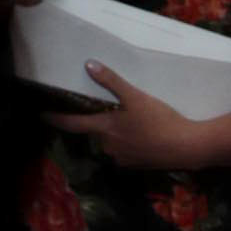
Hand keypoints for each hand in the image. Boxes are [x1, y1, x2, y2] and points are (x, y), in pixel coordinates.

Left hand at [65, 64, 208, 171]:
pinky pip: (126, 152)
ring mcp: (122, 158)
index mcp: (104, 129)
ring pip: (112, 142)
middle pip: (97, 132)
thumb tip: (89, 65)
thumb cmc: (159, 120)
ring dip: (118, 134)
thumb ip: (111, 82)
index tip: (43, 114)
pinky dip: (131, 144)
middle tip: (115, 112)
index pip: (72, 124)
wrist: (187, 147)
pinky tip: (146, 136)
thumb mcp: (135, 97)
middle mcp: (107, 146)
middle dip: (102, 123)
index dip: (56, 118)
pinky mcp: (136, 165)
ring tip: (136, 124)